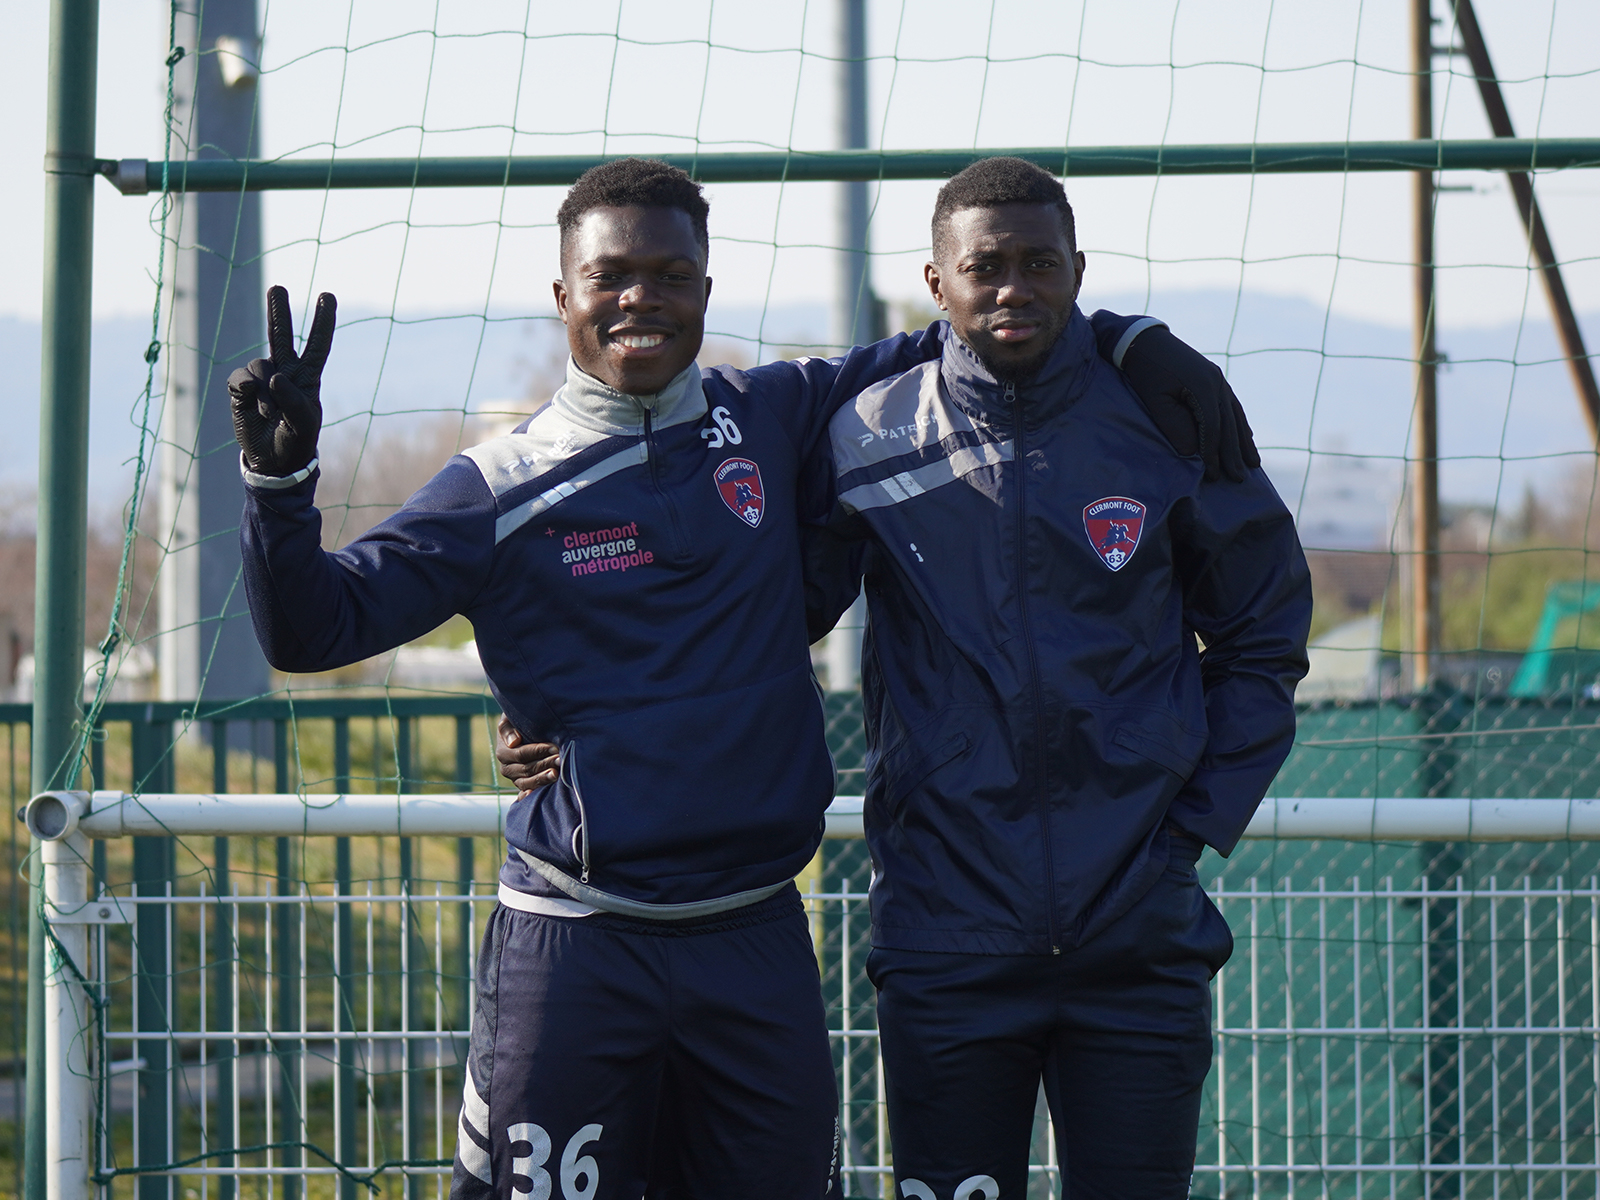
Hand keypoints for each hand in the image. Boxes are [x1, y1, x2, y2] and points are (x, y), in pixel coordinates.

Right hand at [228, 285, 335, 476]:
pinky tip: (251, 404)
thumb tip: (274, 376)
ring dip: (263, 391)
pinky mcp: (240, 388)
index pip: (317, 345)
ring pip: (259, 365)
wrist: (272, 461)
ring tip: (269, 413)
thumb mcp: (304, 425)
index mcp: (307, 377)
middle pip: (280, 335)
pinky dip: (245, 390)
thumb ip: (293, 401)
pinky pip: (239, 378)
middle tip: (279, 288)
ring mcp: (260, 378)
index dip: (323, 322)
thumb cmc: (296, 441)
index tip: (328, 296)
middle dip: (278, 311)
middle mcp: (284, 372)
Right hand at [495, 714, 559, 797]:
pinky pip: (526, 793)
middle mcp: (507, 768)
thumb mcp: (509, 719)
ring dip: (543, 779)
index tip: (555, 747)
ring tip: (557, 774)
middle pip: (527, 769)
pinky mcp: (524, 786)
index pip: (522, 754)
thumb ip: (508, 728)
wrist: (522, 732)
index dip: (538, 751)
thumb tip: (514, 742)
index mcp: (503, 752)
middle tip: (561, 760)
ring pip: (528, 783)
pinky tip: (539, 797)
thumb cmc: (518, 722)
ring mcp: (515, 779)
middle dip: (545, 764)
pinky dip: (530, 796)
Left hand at [1119, 325, 1260, 483]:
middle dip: (1233, 454)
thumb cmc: (1146, 372)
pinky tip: (1247, 437)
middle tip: (1238, 479)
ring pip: (1235, 416)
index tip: (1214, 475)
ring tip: (1253, 464)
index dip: (1214, 454)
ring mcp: (1218, 379)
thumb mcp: (1156, 401)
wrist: (1144, 341)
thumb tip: (1195, 452)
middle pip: (1229, 425)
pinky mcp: (1214, 378)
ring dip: (1244, 441)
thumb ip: (1176, 427)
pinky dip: (1240, 424)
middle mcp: (1217, 382)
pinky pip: (1232, 406)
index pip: (1214, 429)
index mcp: (1204, 387)